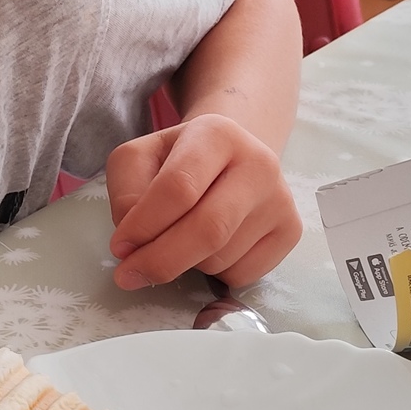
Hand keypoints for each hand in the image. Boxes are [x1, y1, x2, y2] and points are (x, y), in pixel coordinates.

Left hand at [105, 112, 301, 289]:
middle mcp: (259, 163)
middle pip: (208, 229)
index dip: (143, 225)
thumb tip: (136, 242)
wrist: (232, 158)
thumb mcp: (140, 158)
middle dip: (161, 260)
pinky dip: (215, 275)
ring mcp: (280, 199)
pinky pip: (243, 274)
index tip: (120, 247)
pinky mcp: (291, 231)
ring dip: (187, 264)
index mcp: (216, 134)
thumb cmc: (179, 161)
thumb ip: (127, 192)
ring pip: (221, 257)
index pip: (178, 188)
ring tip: (181, 240)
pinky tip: (210, 248)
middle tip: (130, 275)